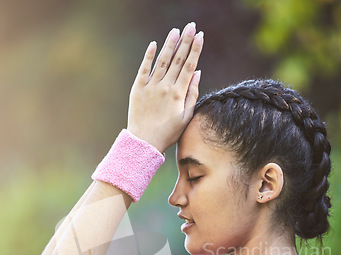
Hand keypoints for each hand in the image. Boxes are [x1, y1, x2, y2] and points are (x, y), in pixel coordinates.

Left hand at [127, 22, 203, 152]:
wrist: (144, 141)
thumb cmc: (168, 133)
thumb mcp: (186, 117)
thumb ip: (192, 94)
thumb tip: (197, 73)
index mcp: (178, 94)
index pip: (189, 66)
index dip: (195, 50)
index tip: (201, 36)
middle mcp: (165, 87)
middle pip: (177, 59)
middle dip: (185, 41)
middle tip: (191, 26)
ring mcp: (150, 86)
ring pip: (162, 61)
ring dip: (169, 44)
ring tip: (176, 31)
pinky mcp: (138, 88)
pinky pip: (144, 68)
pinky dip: (149, 56)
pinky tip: (154, 44)